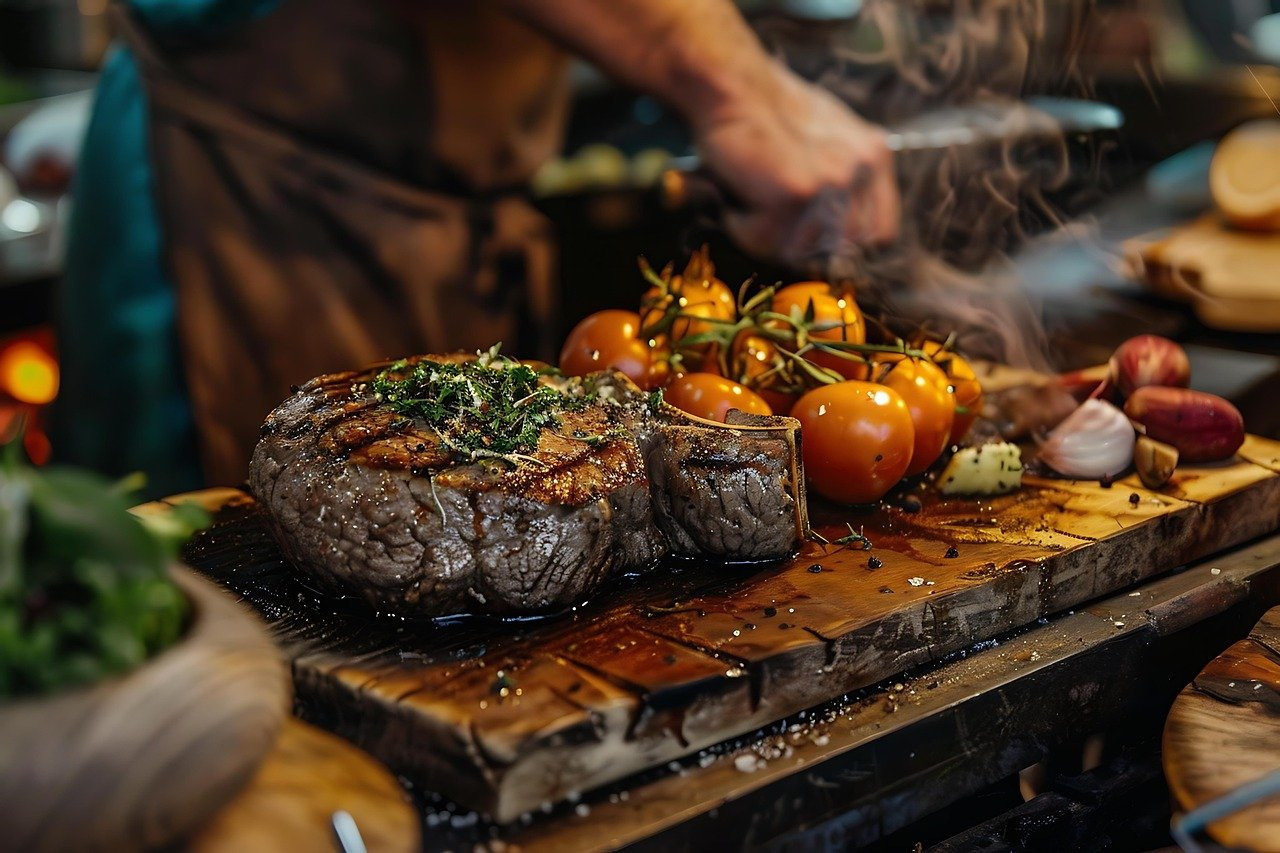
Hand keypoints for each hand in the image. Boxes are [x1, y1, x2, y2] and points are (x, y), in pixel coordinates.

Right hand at [692, 62, 899, 268]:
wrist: (733, 86)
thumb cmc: (768, 114)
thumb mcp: (827, 140)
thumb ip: (844, 181)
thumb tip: (839, 240)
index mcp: (875, 157)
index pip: (880, 234)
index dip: (844, 245)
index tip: (812, 239)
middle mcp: (861, 170)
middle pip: (838, 250)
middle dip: (801, 246)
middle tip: (769, 220)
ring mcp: (832, 181)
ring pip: (801, 251)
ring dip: (768, 237)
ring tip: (751, 200)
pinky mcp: (797, 191)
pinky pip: (765, 240)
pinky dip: (742, 225)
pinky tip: (737, 195)